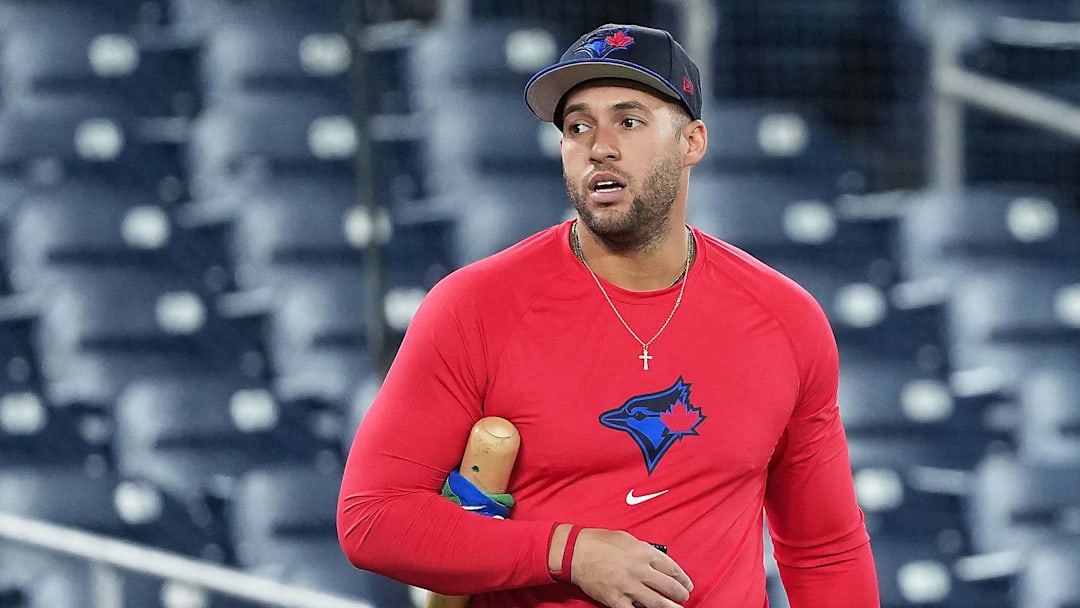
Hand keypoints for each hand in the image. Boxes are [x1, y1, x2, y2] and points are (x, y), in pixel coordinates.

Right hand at [570, 528, 692, 607]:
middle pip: (669, 587)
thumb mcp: (628, 539)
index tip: (687, 584)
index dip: (683, 579)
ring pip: (657, 603)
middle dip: (680, 594)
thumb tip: (658, 560)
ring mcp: (628, 586)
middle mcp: (639, 569)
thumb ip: (644, 550)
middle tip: (684, 597)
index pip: (672, 568)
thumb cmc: (599, 542)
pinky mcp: (616, 599)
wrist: (576, 551)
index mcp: (644, 552)